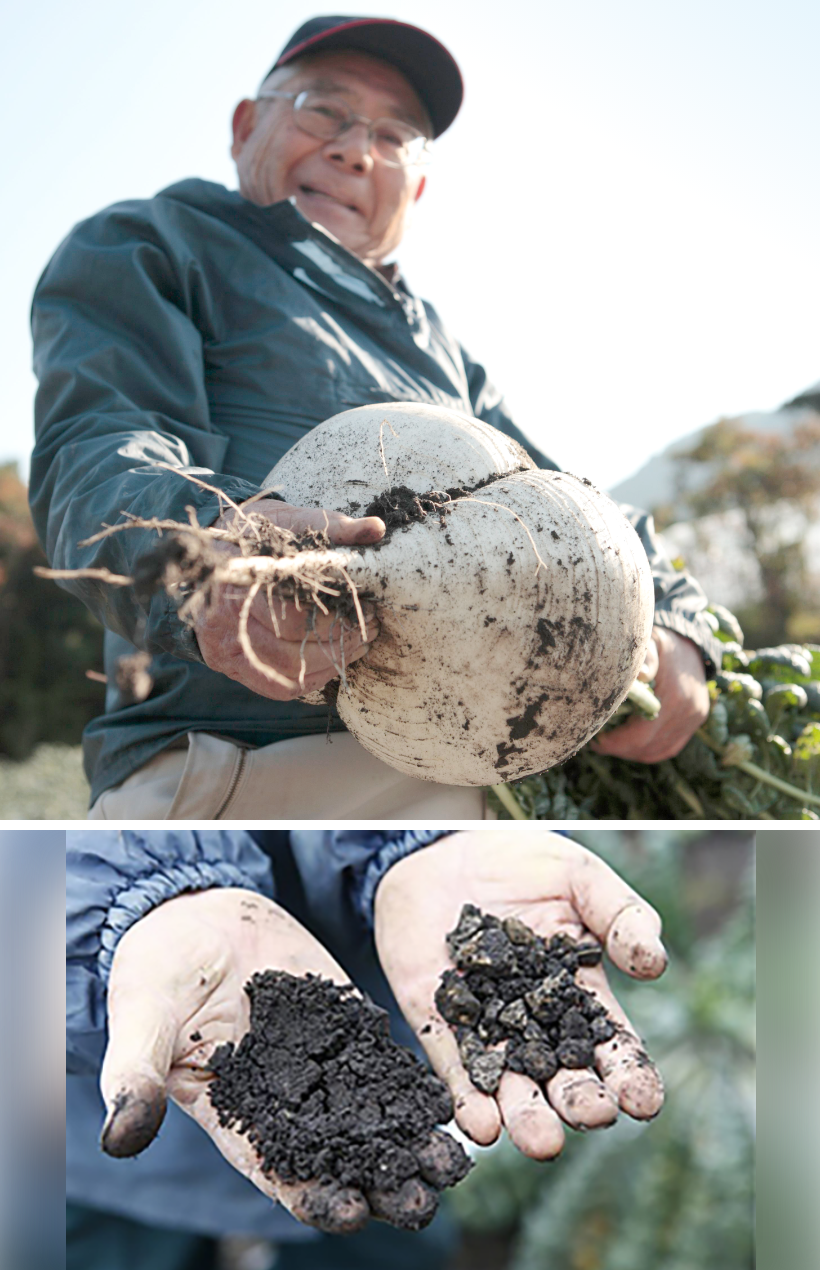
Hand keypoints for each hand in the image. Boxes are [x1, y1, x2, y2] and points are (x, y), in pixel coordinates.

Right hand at [99, 887, 416, 1232]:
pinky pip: (383, 1062)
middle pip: (338, 1157)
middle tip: (421, 1200)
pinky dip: (413, 1087)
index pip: (278, 1171)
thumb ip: (137, 1074)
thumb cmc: (157, 972)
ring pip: (371, 1117)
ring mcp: (320, 1064)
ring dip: (409, 1144)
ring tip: (450, 1162)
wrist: (196, 917)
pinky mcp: (345, 1025)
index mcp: (235, 1116)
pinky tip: (445, 1103)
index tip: (350, 1211)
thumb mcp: (142, 1018)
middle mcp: (286, 1101)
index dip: (314, 1196)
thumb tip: (119, 1137)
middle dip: (380, 1184)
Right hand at [194, 500, 384, 700]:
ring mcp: (226, 647)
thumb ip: (334, 527)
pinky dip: (310, 678)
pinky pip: (277, 687)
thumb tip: (375, 529)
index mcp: (238, 579)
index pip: (292, 612)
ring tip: (358, 643)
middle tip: (368, 627)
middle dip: (338, 639)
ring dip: (330, 662)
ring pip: (286, 672)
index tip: (365, 606)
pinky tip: (331, 661)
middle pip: (290, 646)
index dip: (336, 614)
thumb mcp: (291, 521)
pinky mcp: (232, 665)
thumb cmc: (255, 538)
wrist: (211, 555)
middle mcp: (225, 619)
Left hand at [374, 831, 665, 1160]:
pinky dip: (465, 1098)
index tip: (645, 1100)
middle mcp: (534, 1021)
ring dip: (525, 1115)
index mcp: (578, 992)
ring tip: (542, 1140)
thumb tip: (656, 963)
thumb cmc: (520, 861)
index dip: (630, 1073)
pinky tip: (480, 1125)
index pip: (610, 1043)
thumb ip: (620, 914)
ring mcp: (484, 1024)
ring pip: (508, 1082)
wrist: (443, 845)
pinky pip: (452, 1065)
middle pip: (561, 1074)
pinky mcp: (436, 1018)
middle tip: (592, 1115)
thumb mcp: (579, 876)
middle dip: (579, 1100)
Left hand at [589, 625, 709, 761]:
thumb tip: (640, 676)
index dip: (615, 743)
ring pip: (659, 751)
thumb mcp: (649, 643)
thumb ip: (645, 660)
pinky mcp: (696, 720)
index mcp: (674, 696)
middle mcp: (688, 711)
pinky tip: (632, 745)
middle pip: (648, 747)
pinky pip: (671, 746)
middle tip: (598, 743)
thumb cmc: (659, 643)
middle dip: (620, 749)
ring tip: (612, 744)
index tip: (596, 741)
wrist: (689, 641)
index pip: (640, 735)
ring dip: (633, 752)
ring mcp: (694, 718)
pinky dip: (650, 750)